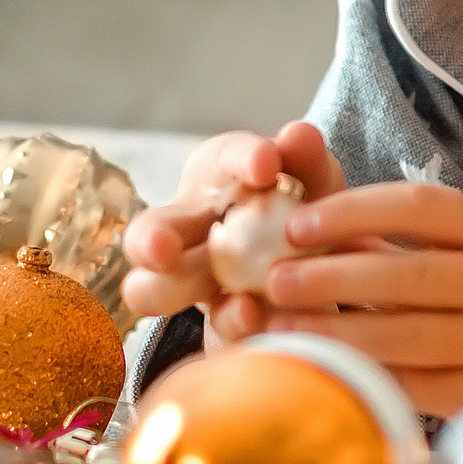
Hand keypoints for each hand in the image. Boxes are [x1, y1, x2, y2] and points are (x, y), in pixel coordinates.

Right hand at [120, 121, 344, 343]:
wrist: (315, 266)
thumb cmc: (301, 204)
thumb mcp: (312, 179)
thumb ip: (306, 157)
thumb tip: (298, 135)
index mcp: (216, 176)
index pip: (224, 159)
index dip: (243, 160)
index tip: (268, 164)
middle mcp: (189, 228)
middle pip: (147, 232)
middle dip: (148, 240)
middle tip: (163, 249)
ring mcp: (194, 280)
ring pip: (149, 289)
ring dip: (170, 291)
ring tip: (232, 298)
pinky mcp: (218, 320)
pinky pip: (211, 328)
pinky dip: (233, 324)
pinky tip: (257, 317)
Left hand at [262, 181, 462, 416]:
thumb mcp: (461, 251)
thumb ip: (394, 238)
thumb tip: (304, 231)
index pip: (419, 206)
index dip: (353, 211)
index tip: (297, 225)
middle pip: (411, 273)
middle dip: (334, 277)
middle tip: (275, 280)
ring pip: (409, 335)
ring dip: (338, 331)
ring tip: (284, 327)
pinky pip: (414, 384)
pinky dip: (364, 373)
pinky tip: (323, 368)